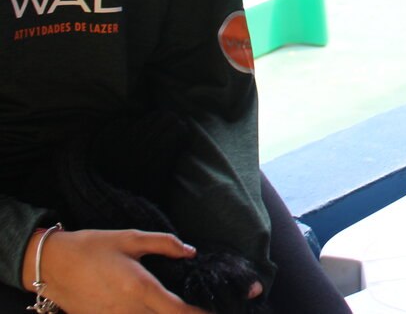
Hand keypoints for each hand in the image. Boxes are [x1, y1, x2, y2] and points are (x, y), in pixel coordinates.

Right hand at [32, 228, 211, 313]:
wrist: (50, 265)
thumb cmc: (92, 247)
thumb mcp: (130, 238)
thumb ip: (164, 244)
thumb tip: (190, 251)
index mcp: (140, 288)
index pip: (177, 311)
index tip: (215, 311)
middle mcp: (127, 310)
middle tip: (200, 309)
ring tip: (176, 307)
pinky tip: (151, 310)